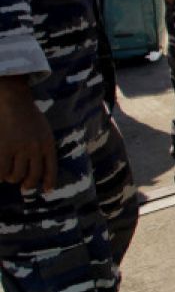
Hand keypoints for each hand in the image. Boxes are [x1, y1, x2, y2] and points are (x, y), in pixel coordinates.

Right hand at [0, 77, 56, 194]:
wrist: (14, 101)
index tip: (47, 190)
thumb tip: (39, 166)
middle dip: (27, 184)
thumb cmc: (28, 115)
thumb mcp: (44, 130)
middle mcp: (36, 148)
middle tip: (23, 186)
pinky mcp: (4, 148)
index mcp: (48, 144)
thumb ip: (44, 146)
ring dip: (12, 178)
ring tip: (9, 175)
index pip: (51, 168)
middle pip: (33, 176)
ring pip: (16, 175)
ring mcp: (20, 149)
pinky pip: (1, 171)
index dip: (49, 182)